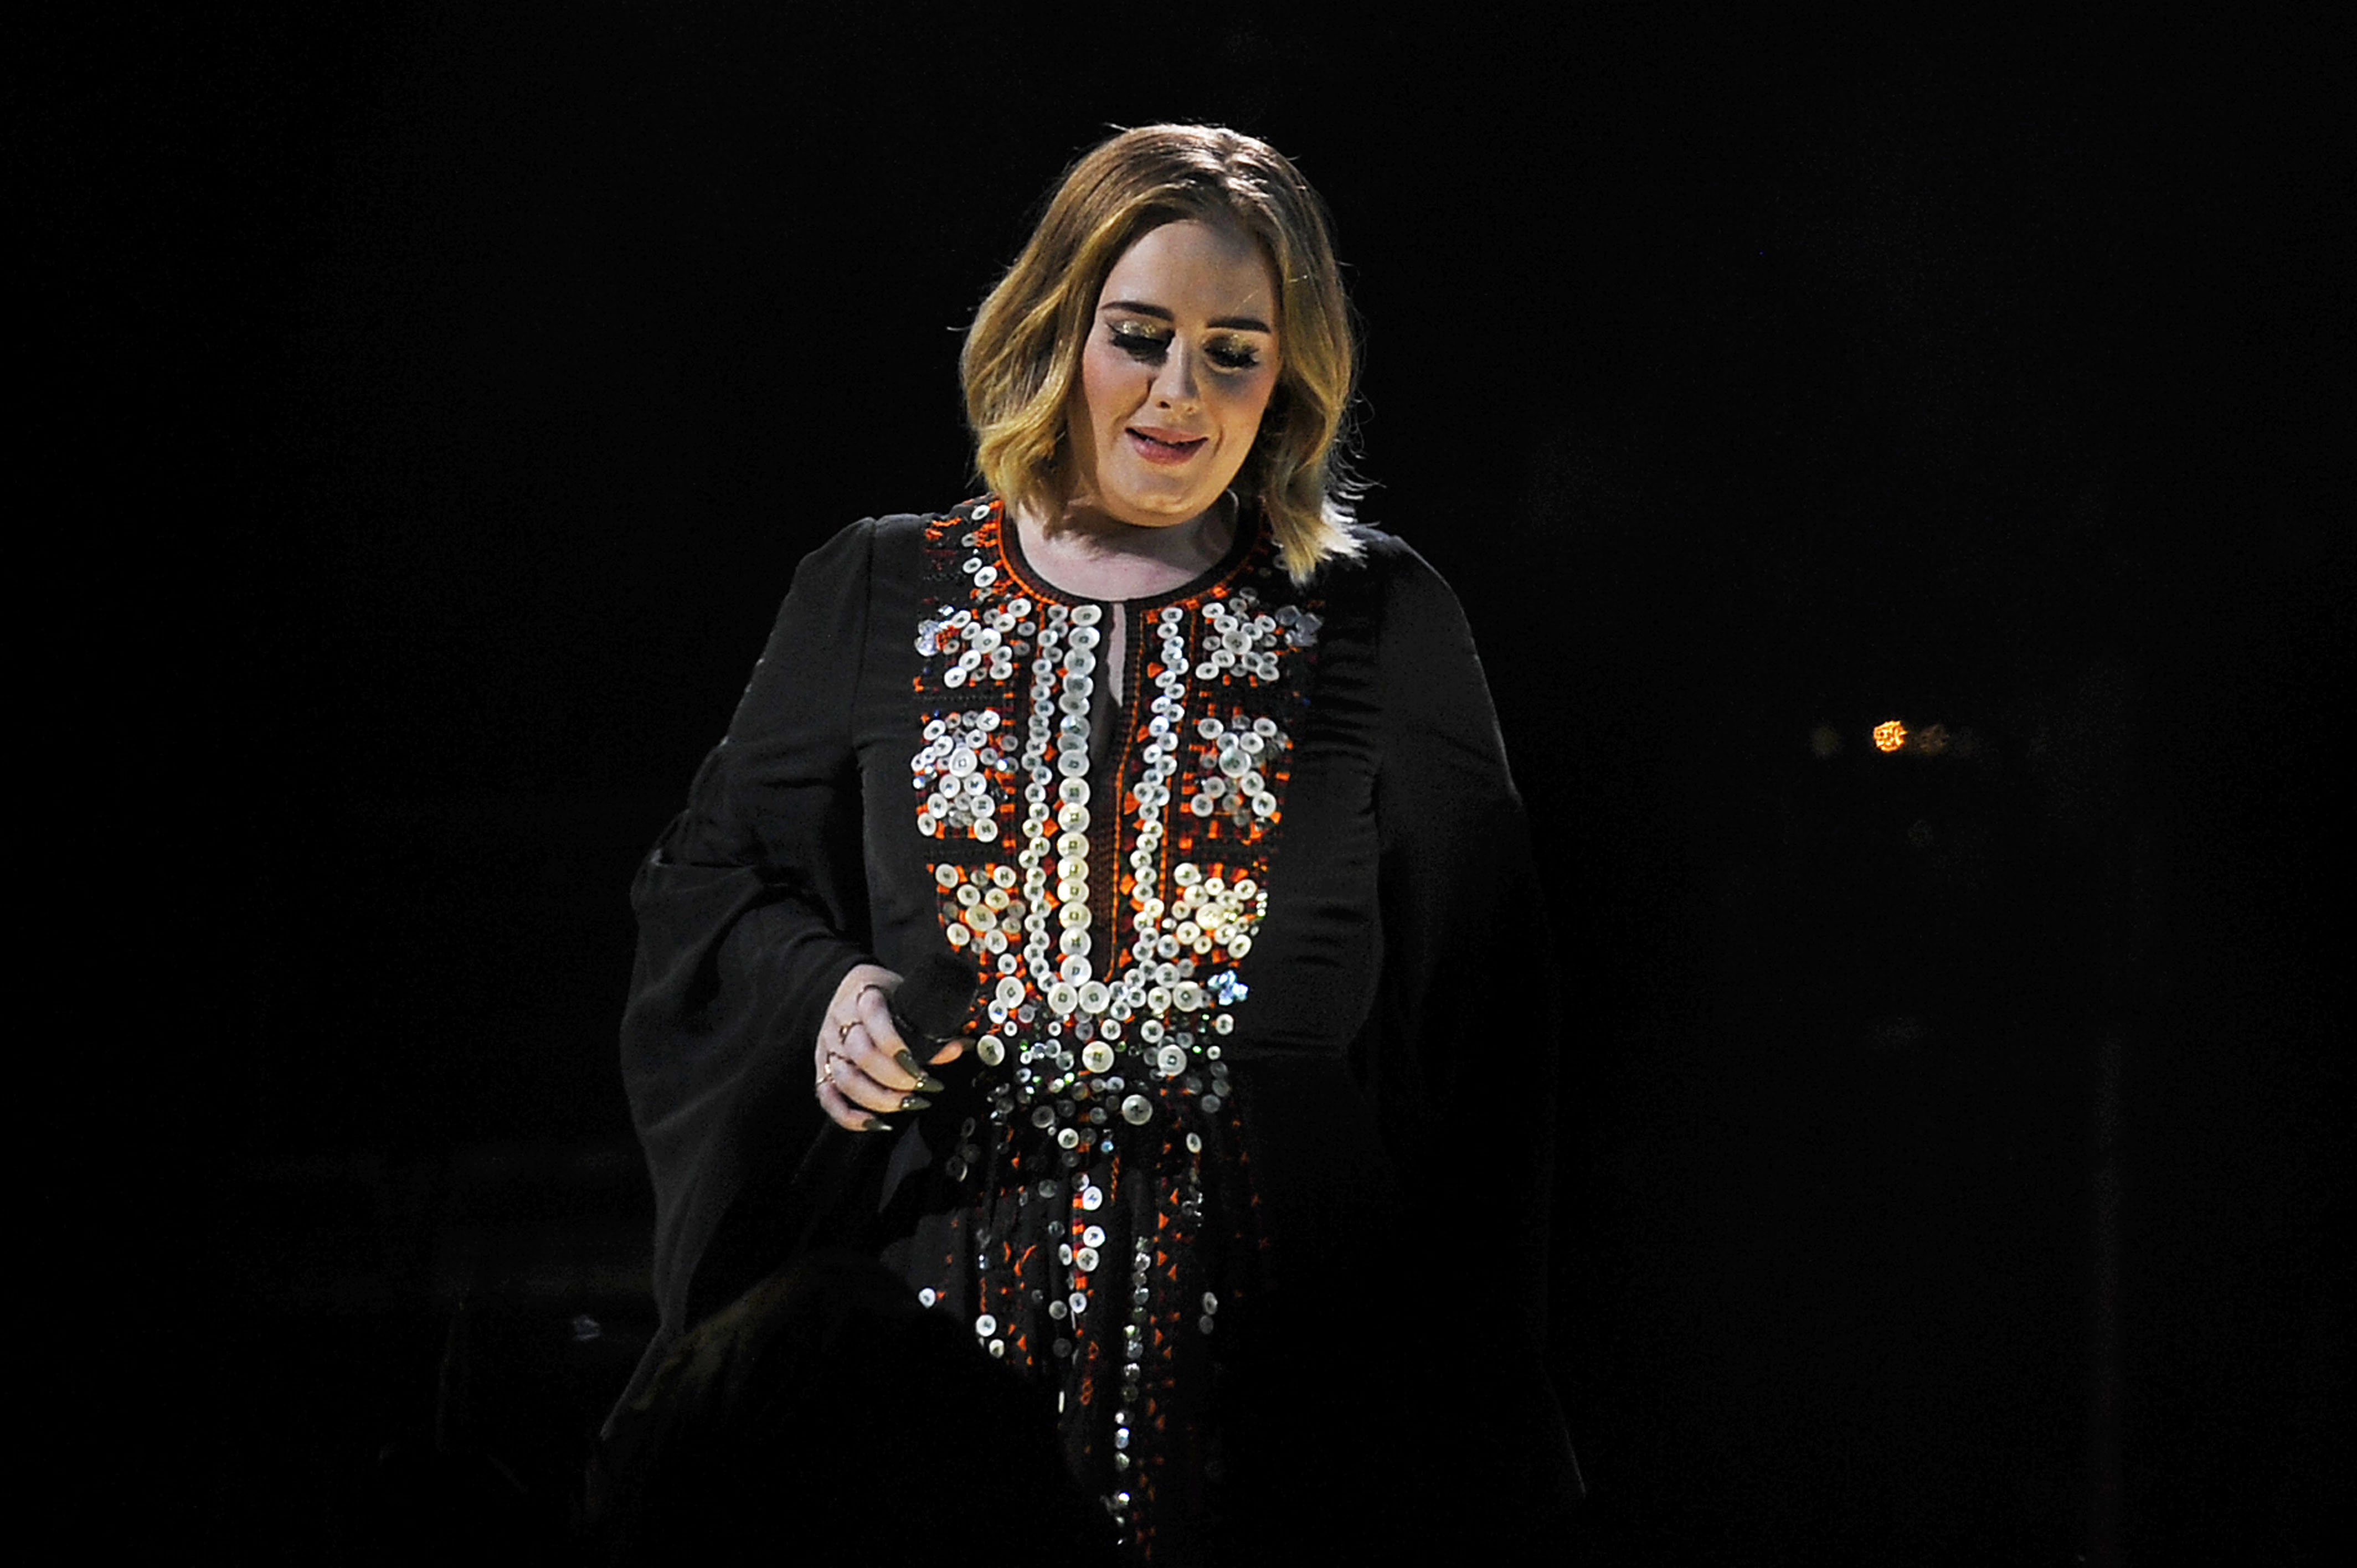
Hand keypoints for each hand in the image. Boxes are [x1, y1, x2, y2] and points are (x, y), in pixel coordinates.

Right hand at [814, 963, 968, 1131]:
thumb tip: (954, 1050)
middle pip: (862, 1055)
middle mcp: (841, 1021)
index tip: (918, 1065)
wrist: (849, 988)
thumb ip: (927, 1026)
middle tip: (922, 1087)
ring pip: (846, 1080)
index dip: (896, 1046)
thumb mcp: (907, 999)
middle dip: (895, 1078)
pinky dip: (849, 1115)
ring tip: (907, 1103)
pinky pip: (827, 1097)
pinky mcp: (821, 1066)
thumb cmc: (884, 995)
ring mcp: (829, 1045)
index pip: (876, 1019)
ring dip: (879, 1099)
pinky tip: (874, 1122)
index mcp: (864, 996)